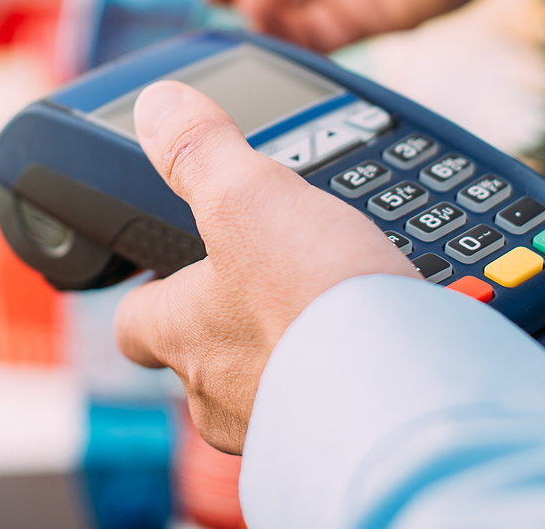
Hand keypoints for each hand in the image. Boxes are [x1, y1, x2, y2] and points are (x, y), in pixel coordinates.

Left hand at [114, 82, 418, 453]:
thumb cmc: (319, 304)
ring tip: (333, 304)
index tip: (165, 270)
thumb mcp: (249, 196)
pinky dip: (347, 370)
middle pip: (205, 354)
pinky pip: (332, 399)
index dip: (147, 290)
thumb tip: (158, 106)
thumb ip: (201, 151)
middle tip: (271, 277)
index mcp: (183, 335)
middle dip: (234, 318)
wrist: (409, 392)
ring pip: (269, 380)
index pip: (134, 322)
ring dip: (294, 345)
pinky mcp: (338, 437)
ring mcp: (277, 423)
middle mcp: (219, 394)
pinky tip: (378, 341)